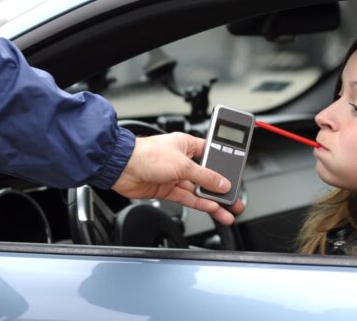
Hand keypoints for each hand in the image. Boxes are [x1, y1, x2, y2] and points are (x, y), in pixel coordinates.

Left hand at [112, 132, 244, 224]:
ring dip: (212, 200)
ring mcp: (174, 175)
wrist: (121, 168)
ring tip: (227, 211)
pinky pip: (188, 198)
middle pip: (206, 175)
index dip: (223, 166)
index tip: (234, 176)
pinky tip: (212, 209)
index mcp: (187, 145)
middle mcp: (182, 159)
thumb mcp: (183, 165)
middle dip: (220, 188)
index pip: (212, 155)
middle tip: (234, 198)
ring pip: (198, 190)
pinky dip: (200, 204)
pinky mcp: (167, 188)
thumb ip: (205, 176)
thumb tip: (221, 183)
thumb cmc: (146, 154)